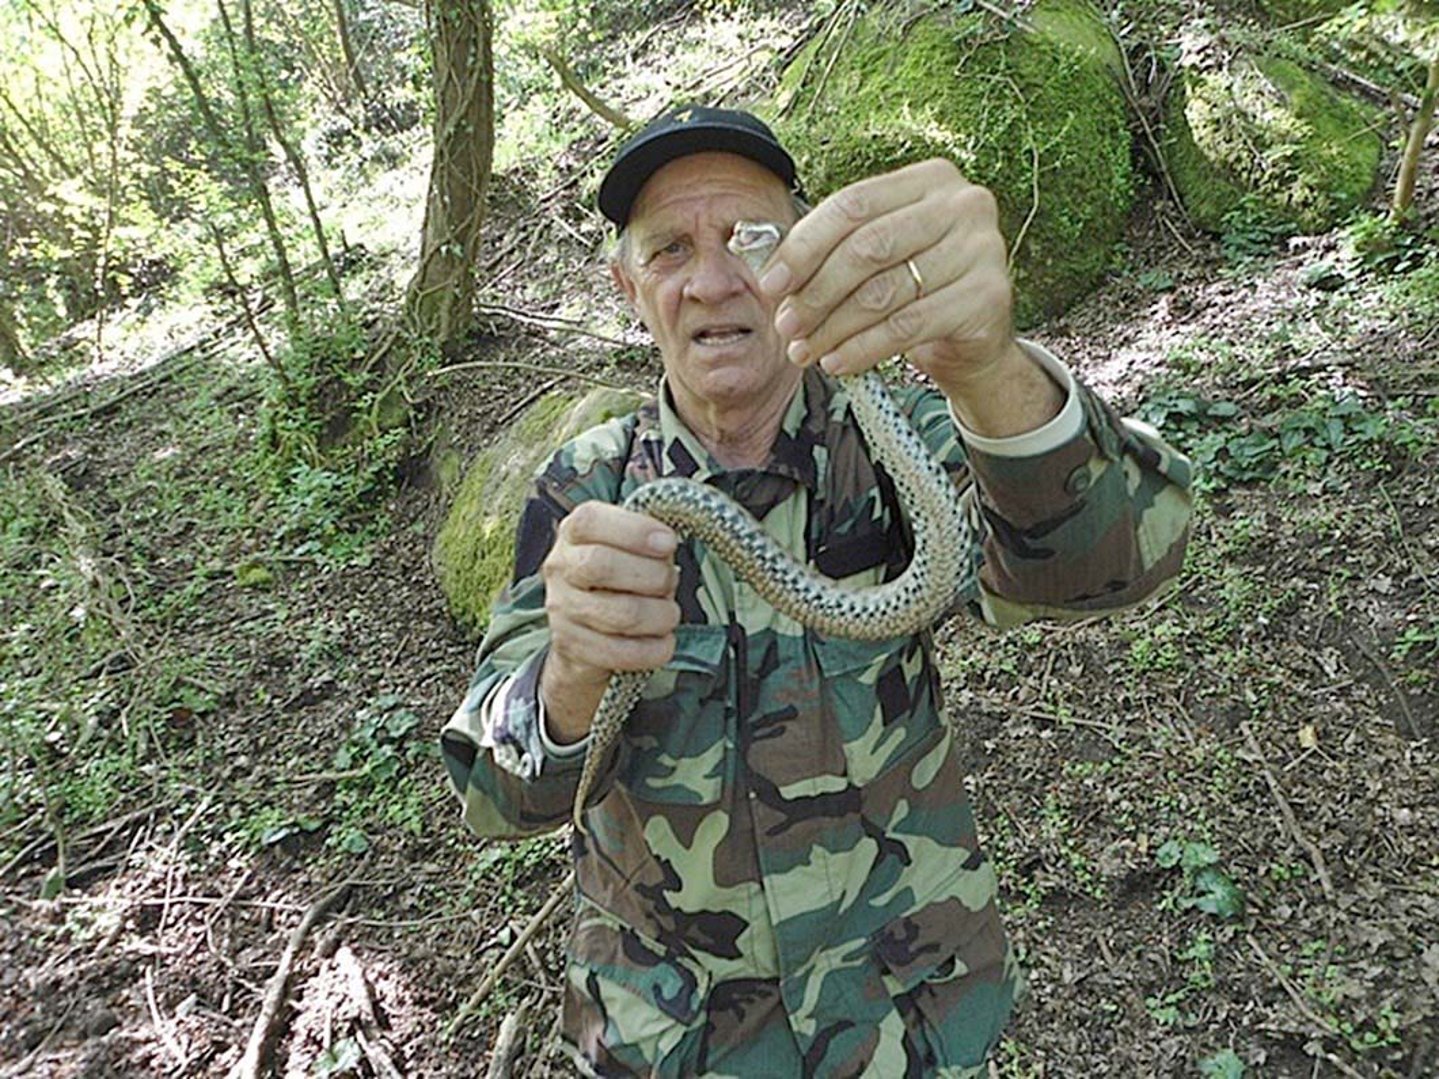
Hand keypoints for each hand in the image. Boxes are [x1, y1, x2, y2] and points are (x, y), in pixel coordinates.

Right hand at [539, 502, 680, 741]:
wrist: (584, 628)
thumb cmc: (616, 578)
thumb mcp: (627, 546)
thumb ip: (646, 540)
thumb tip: (667, 545)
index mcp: (574, 533)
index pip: (590, 521)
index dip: (634, 531)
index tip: (668, 542)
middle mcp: (561, 567)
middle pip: (602, 565)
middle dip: (653, 575)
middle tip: (670, 582)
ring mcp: (562, 608)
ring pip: (621, 614)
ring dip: (660, 615)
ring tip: (668, 614)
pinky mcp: (571, 646)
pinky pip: (621, 652)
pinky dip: (653, 649)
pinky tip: (662, 641)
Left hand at [759, 158, 1016, 396]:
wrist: (974, 336)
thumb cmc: (916, 288)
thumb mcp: (879, 257)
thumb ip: (832, 249)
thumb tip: (767, 271)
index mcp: (930, 179)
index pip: (852, 205)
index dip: (803, 247)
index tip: (771, 284)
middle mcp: (963, 205)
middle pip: (866, 248)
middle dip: (816, 293)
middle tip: (786, 325)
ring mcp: (982, 249)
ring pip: (884, 292)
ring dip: (833, 328)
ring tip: (804, 350)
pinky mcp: (988, 297)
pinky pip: (907, 327)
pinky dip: (863, 348)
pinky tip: (837, 361)